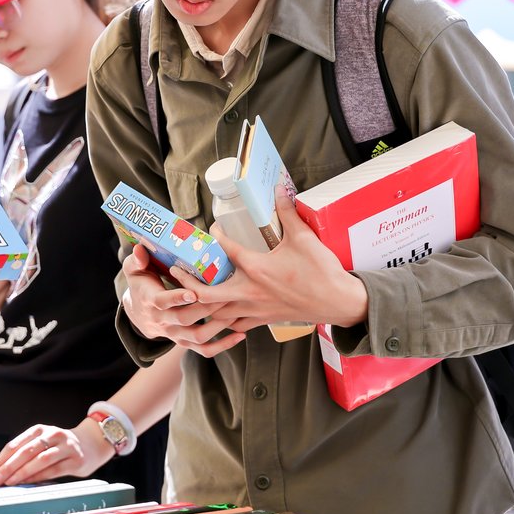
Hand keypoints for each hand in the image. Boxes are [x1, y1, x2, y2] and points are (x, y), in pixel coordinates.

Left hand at [0, 419, 109, 485]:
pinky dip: (39, 477)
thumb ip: (25, 454)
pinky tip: (28, 483)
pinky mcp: (75, 460)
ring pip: (40, 459)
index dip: (0, 460)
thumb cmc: (60, 447)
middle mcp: (52, 435)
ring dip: (22, 472)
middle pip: (25, 451)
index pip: (14, 445)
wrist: (92, 443)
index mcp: (39, 430)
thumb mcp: (43, 444)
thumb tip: (1, 474)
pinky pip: (54, 469)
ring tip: (9, 482)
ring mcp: (65, 446)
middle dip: (7, 467)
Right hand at [121, 245, 246, 356]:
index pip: (162, 301)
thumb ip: (136, 260)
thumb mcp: (133, 270)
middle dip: (207, 308)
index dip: (177, 298)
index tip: (193, 292)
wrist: (138, 314)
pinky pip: (204, 350)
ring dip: (218, 327)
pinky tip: (240, 335)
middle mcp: (162, 320)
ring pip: (197, 337)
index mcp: (150, 301)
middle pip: (185, 319)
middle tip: (227, 295)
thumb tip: (139, 250)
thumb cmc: (141, 285)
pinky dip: (223, 346)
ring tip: (236, 314)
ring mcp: (174, 334)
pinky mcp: (184, 342)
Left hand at [172, 195, 367, 332]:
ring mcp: (255, 309)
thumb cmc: (321, 271)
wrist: (338, 302)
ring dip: (199, 305)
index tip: (211, 229)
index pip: (226, 251)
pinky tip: (217, 313)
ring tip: (185, 296)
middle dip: (186, 284)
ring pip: (217, 314)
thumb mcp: (304, 237)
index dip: (215, 237)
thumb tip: (279, 189)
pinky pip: (235, 324)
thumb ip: (287, 212)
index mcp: (257, 269)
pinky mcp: (263, 320)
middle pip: (206, 294)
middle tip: (176, 271)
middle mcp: (250, 292)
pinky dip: (222, 320)